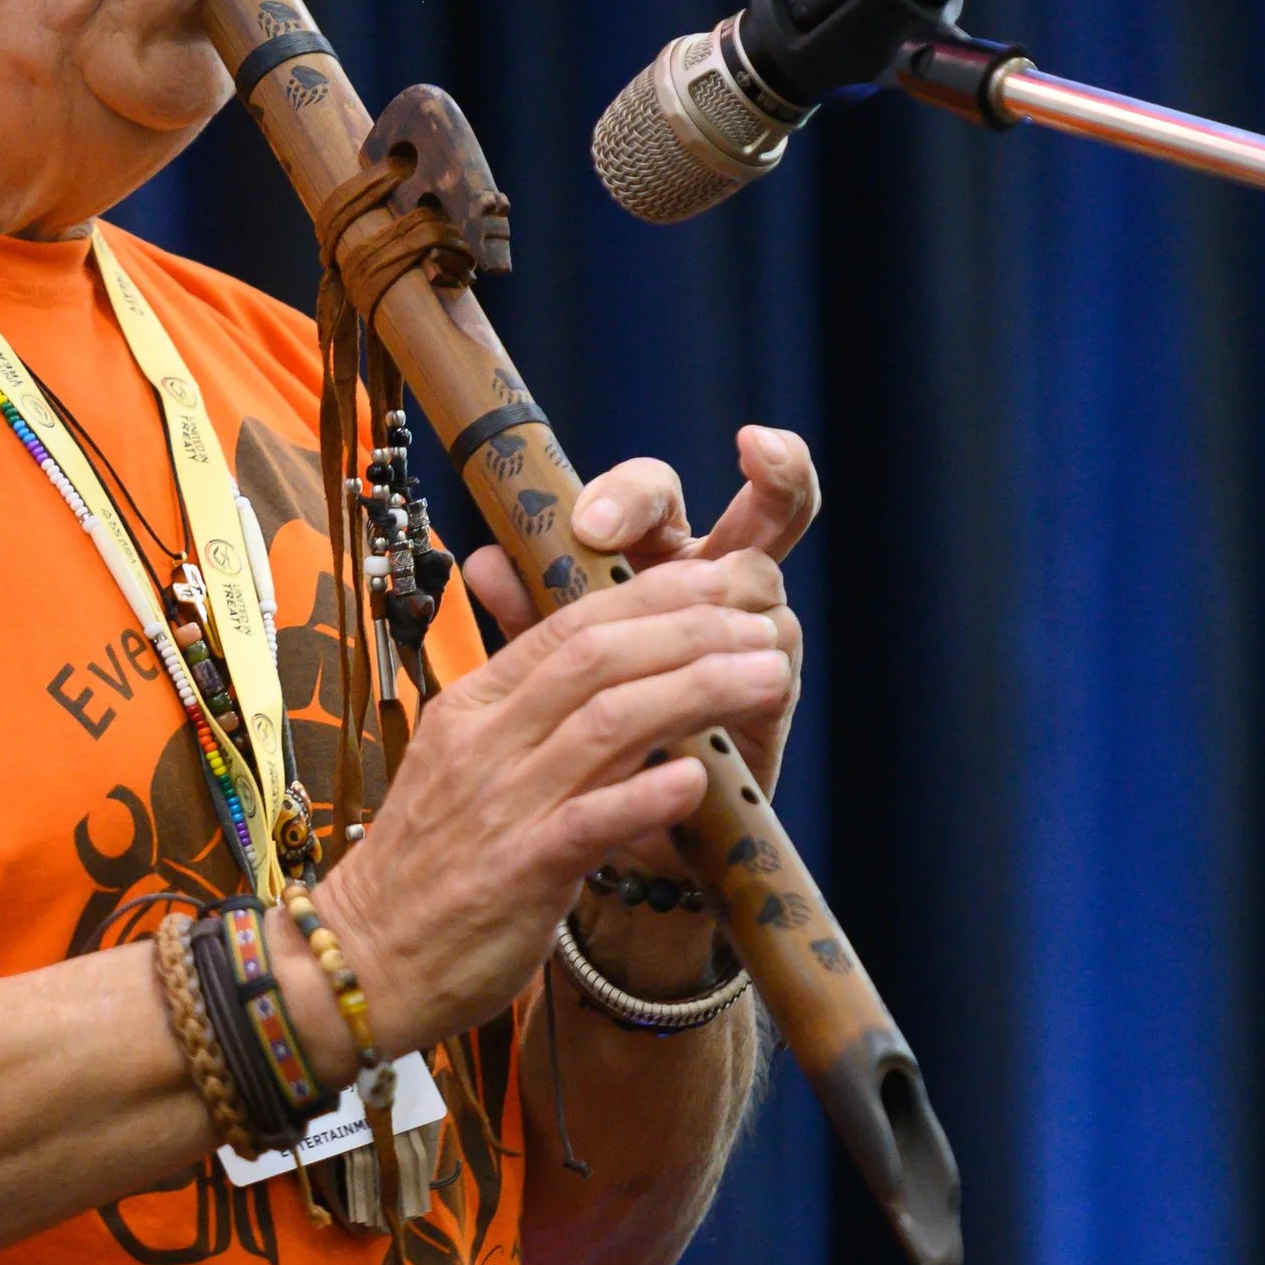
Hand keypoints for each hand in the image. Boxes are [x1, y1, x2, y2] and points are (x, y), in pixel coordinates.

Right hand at [295, 548, 793, 1064]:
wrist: (362, 957)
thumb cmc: (426, 864)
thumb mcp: (465, 764)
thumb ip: (531, 714)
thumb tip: (606, 667)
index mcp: (473, 705)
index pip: (568, 625)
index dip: (653, 596)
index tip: (718, 581)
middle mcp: (485, 740)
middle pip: (597, 657)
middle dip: (691, 629)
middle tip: (763, 620)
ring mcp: (500, 804)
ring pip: (608, 724)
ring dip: (698, 689)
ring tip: (767, 676)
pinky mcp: (517, 873)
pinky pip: (590, 822)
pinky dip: (649, 795)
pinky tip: (702, 780)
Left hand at [459, 424, 816, 794]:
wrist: (599, 816)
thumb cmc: (572, 720)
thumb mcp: (538, 661)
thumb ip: (523, 612)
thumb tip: (485, 562)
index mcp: (648, 558)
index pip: (653, 493)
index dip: (632, 493)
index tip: (594, 521)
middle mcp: (709, 586)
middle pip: (764, 507)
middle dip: (779, 470)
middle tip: (760, 447)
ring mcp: (748, 639)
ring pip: (766, 581)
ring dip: (738, 588)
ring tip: (708, 604)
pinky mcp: (767, 699)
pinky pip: (776, 663)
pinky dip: (750, 665)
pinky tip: (733, 669)